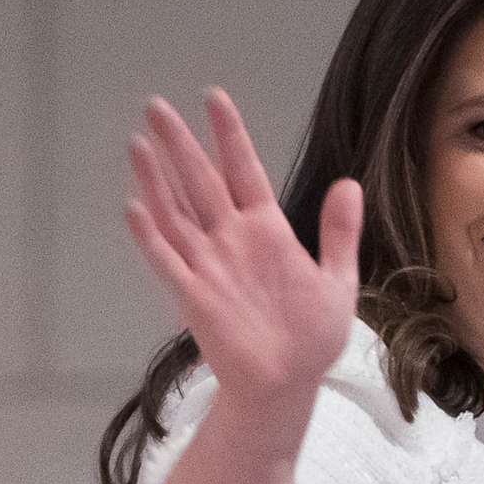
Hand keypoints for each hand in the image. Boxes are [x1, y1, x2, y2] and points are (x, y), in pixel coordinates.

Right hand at [125, 89, 362, 417]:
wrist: (289, 385)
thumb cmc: (312, 337)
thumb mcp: (338, 280)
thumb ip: (339, 232)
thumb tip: (348, 184)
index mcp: (267, 230)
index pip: (243, 171)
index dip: (229, 135)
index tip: (215, 98)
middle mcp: (232, 240)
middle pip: (200, 181)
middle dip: (180, 144)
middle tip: (156, 106)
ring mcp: (209, 265)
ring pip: (176, 212)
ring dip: (157, 178)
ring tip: (138, 143)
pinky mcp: (194, 296)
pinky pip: (168, 260)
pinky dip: (150, 234)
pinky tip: (135, 206)